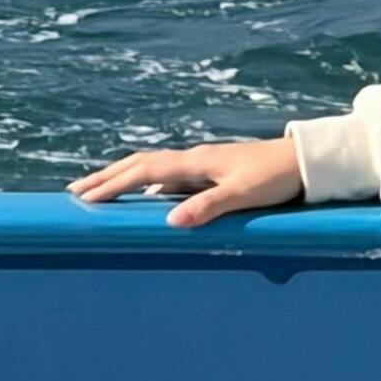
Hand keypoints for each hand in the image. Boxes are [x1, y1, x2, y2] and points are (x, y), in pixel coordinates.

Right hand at [68, 135, 305, 228]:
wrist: (305, 162)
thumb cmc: (276, 178)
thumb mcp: (243, 195)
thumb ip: (208, 207)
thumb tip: (168, 220)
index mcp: (196, 162)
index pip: (142, 170)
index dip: (113, 184)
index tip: (84, 198)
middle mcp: (194, 159)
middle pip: (140, 164)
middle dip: (106, 177)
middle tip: (75, 191)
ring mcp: (203, 164)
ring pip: (152, 167)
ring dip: (124, 177)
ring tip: (100, 189)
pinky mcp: (213, 171)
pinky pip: (169, 175)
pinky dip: (148, 181)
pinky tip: (147, 194)